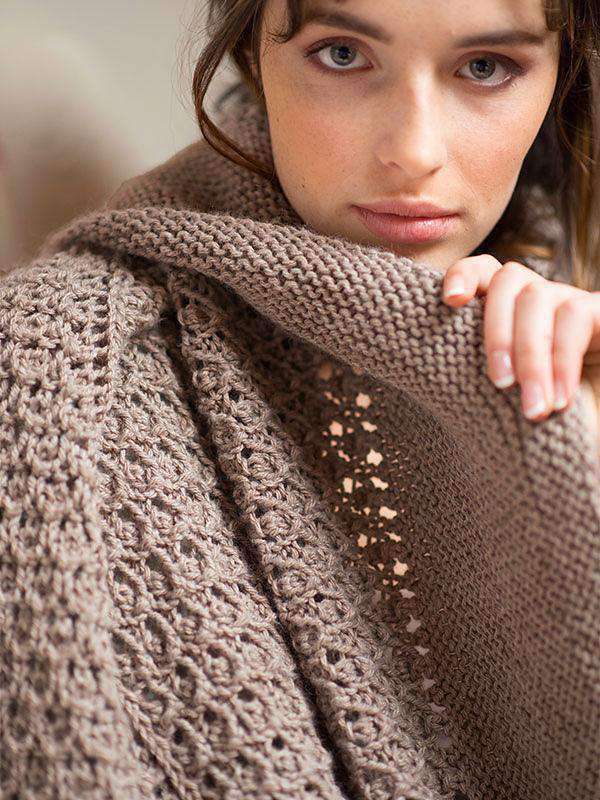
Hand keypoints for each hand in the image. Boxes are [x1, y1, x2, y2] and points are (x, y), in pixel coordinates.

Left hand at [440, 255, 599, 450]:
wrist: (593, 407)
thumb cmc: (540, 402)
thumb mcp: (506, 384)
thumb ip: (481, 371)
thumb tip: (436, 379)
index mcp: (506, 304)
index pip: (482, 269)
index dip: (464, 275)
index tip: (451, 301)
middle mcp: (535, 293)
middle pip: (507, 282)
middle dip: (497, 333)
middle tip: (500, 384)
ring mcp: (568, 297)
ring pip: (537, 299)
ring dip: (531, 356)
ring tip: (533, 407)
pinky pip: (575, 317)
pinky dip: (562, 361)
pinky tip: (560, 400)